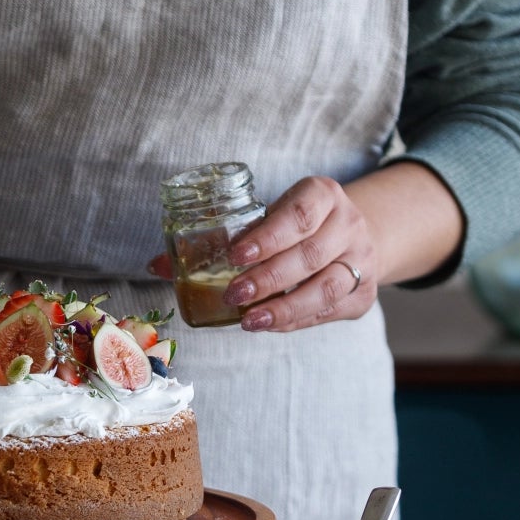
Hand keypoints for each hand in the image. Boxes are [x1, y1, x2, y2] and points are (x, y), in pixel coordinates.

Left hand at [149, 174, 376, 333]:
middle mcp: (348, 224)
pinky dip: (295, 321)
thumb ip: (220, 236)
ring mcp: (361, 260)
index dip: (267, 236)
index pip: (298, 214)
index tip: (235, 255)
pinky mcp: (363, 294)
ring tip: (249, 320)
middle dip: (269, 277)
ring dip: (284, 307)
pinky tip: (269, 324)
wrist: (356, 234)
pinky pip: (328, 311)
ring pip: (326, 288)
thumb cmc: (295, 224)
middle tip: (233, 293)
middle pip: (310, 255)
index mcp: (322, 195)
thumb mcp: (268, 215)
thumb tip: (156, 265)